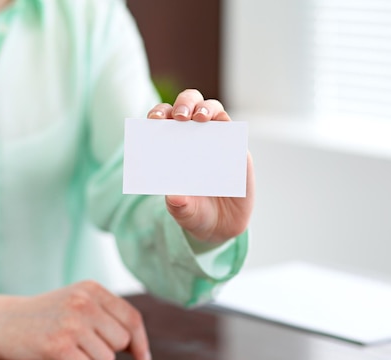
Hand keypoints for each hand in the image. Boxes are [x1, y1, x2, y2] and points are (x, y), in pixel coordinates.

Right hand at [0, 281, 150, 359]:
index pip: (132, 318)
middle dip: (107, 350)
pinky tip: (59, 355)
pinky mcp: (58, 345)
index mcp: (92, 289)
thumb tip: (139, 346)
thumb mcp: (77, 302)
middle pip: (122, 341)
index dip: (141, 341)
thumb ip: (107, 316)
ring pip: (107, 358)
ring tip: (69, 347)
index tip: (143, 357)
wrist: (0, 321)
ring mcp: (72, 323)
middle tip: (83, 344)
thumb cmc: (43, 315)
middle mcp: (85, 303)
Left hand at [147, 89, 254, 243]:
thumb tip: (175, 197)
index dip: (158, 113)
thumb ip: (179, 206)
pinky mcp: (235, 148)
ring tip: (200, 119)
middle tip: (180, 117)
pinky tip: (222, 131)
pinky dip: (226, 124)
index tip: (155, 119)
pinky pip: (232, 128)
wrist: (221, 225)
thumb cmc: (195, 212)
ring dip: (205, 108)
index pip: (162, 119)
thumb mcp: (184, 212)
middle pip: (188, 105)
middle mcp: (193, 136)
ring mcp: (215, 139)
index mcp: (171, 145)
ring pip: (212, 109)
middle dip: (183, 104)